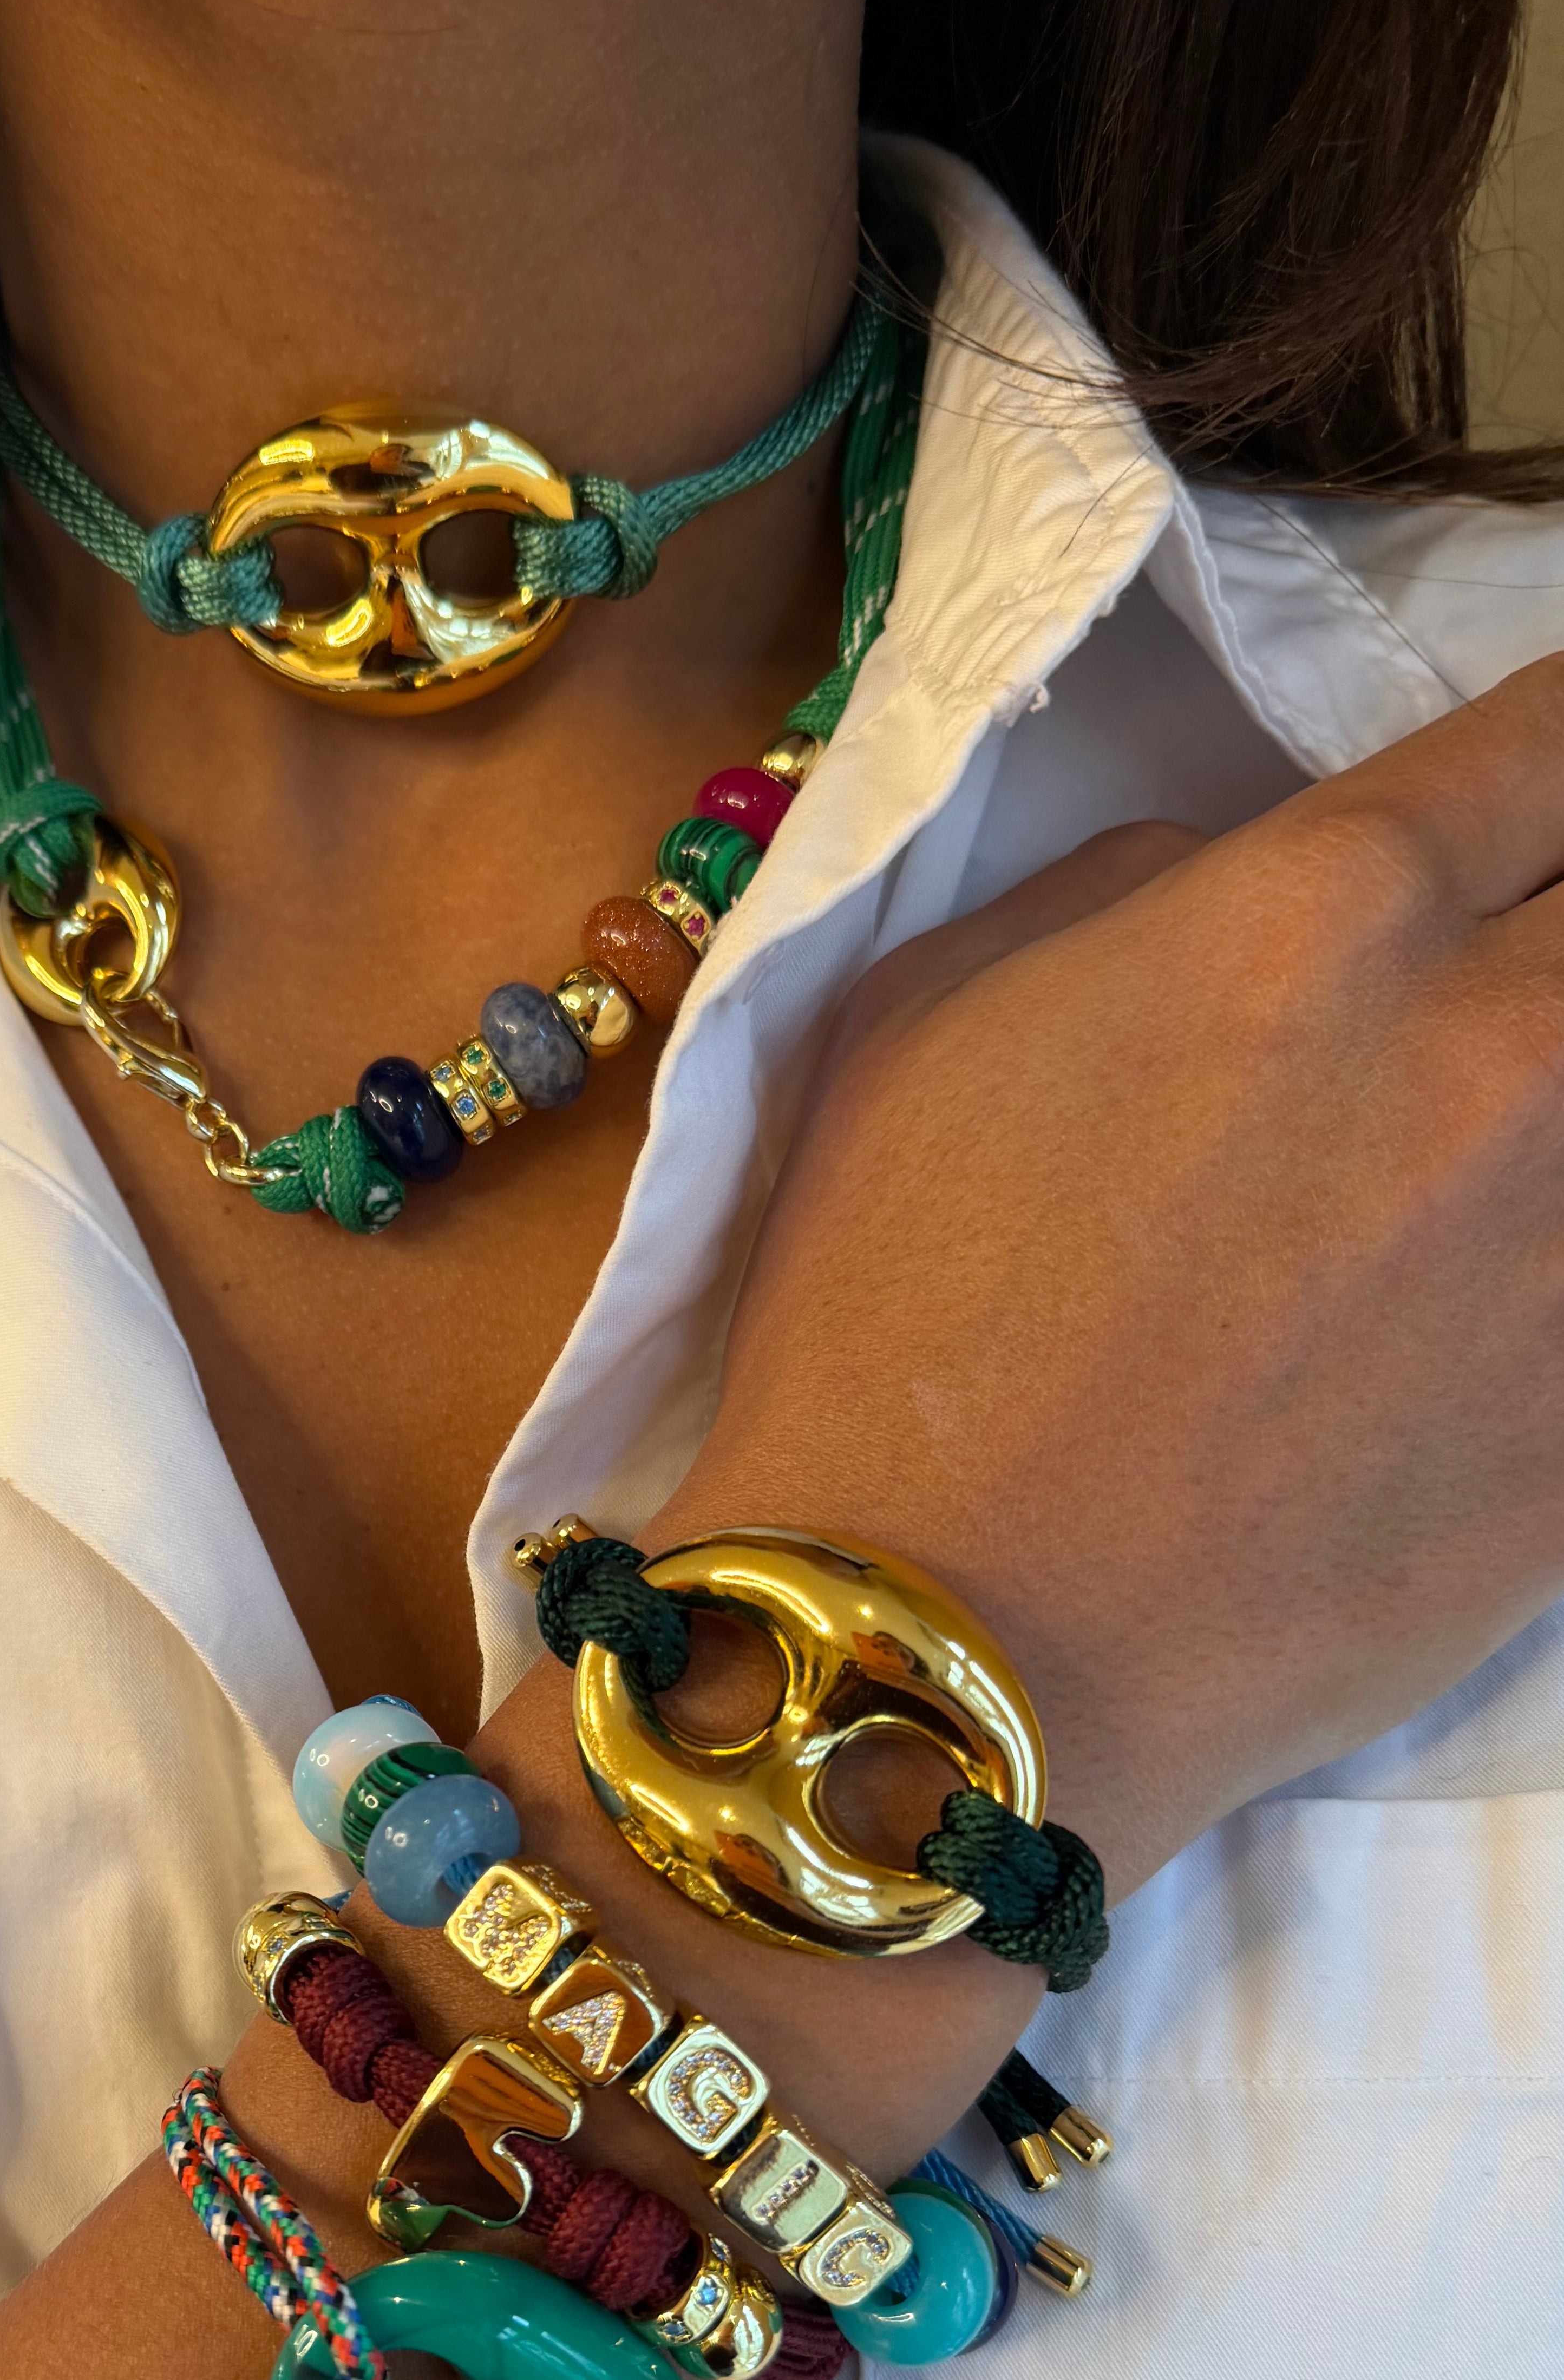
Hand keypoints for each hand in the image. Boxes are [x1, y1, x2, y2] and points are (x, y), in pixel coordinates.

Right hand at [682, 651, 1563, 1906]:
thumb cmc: (884, 1328)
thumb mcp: (926, 1021)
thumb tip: (1260, 871)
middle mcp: (1501, 1051)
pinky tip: (1502, 1292)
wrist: (934, 1649)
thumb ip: (1135, 887)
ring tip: (1503, 1156)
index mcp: (1322, 913)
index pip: (1562, 730)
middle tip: (1516, 981)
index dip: (1561, 757)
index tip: (1538, 805)